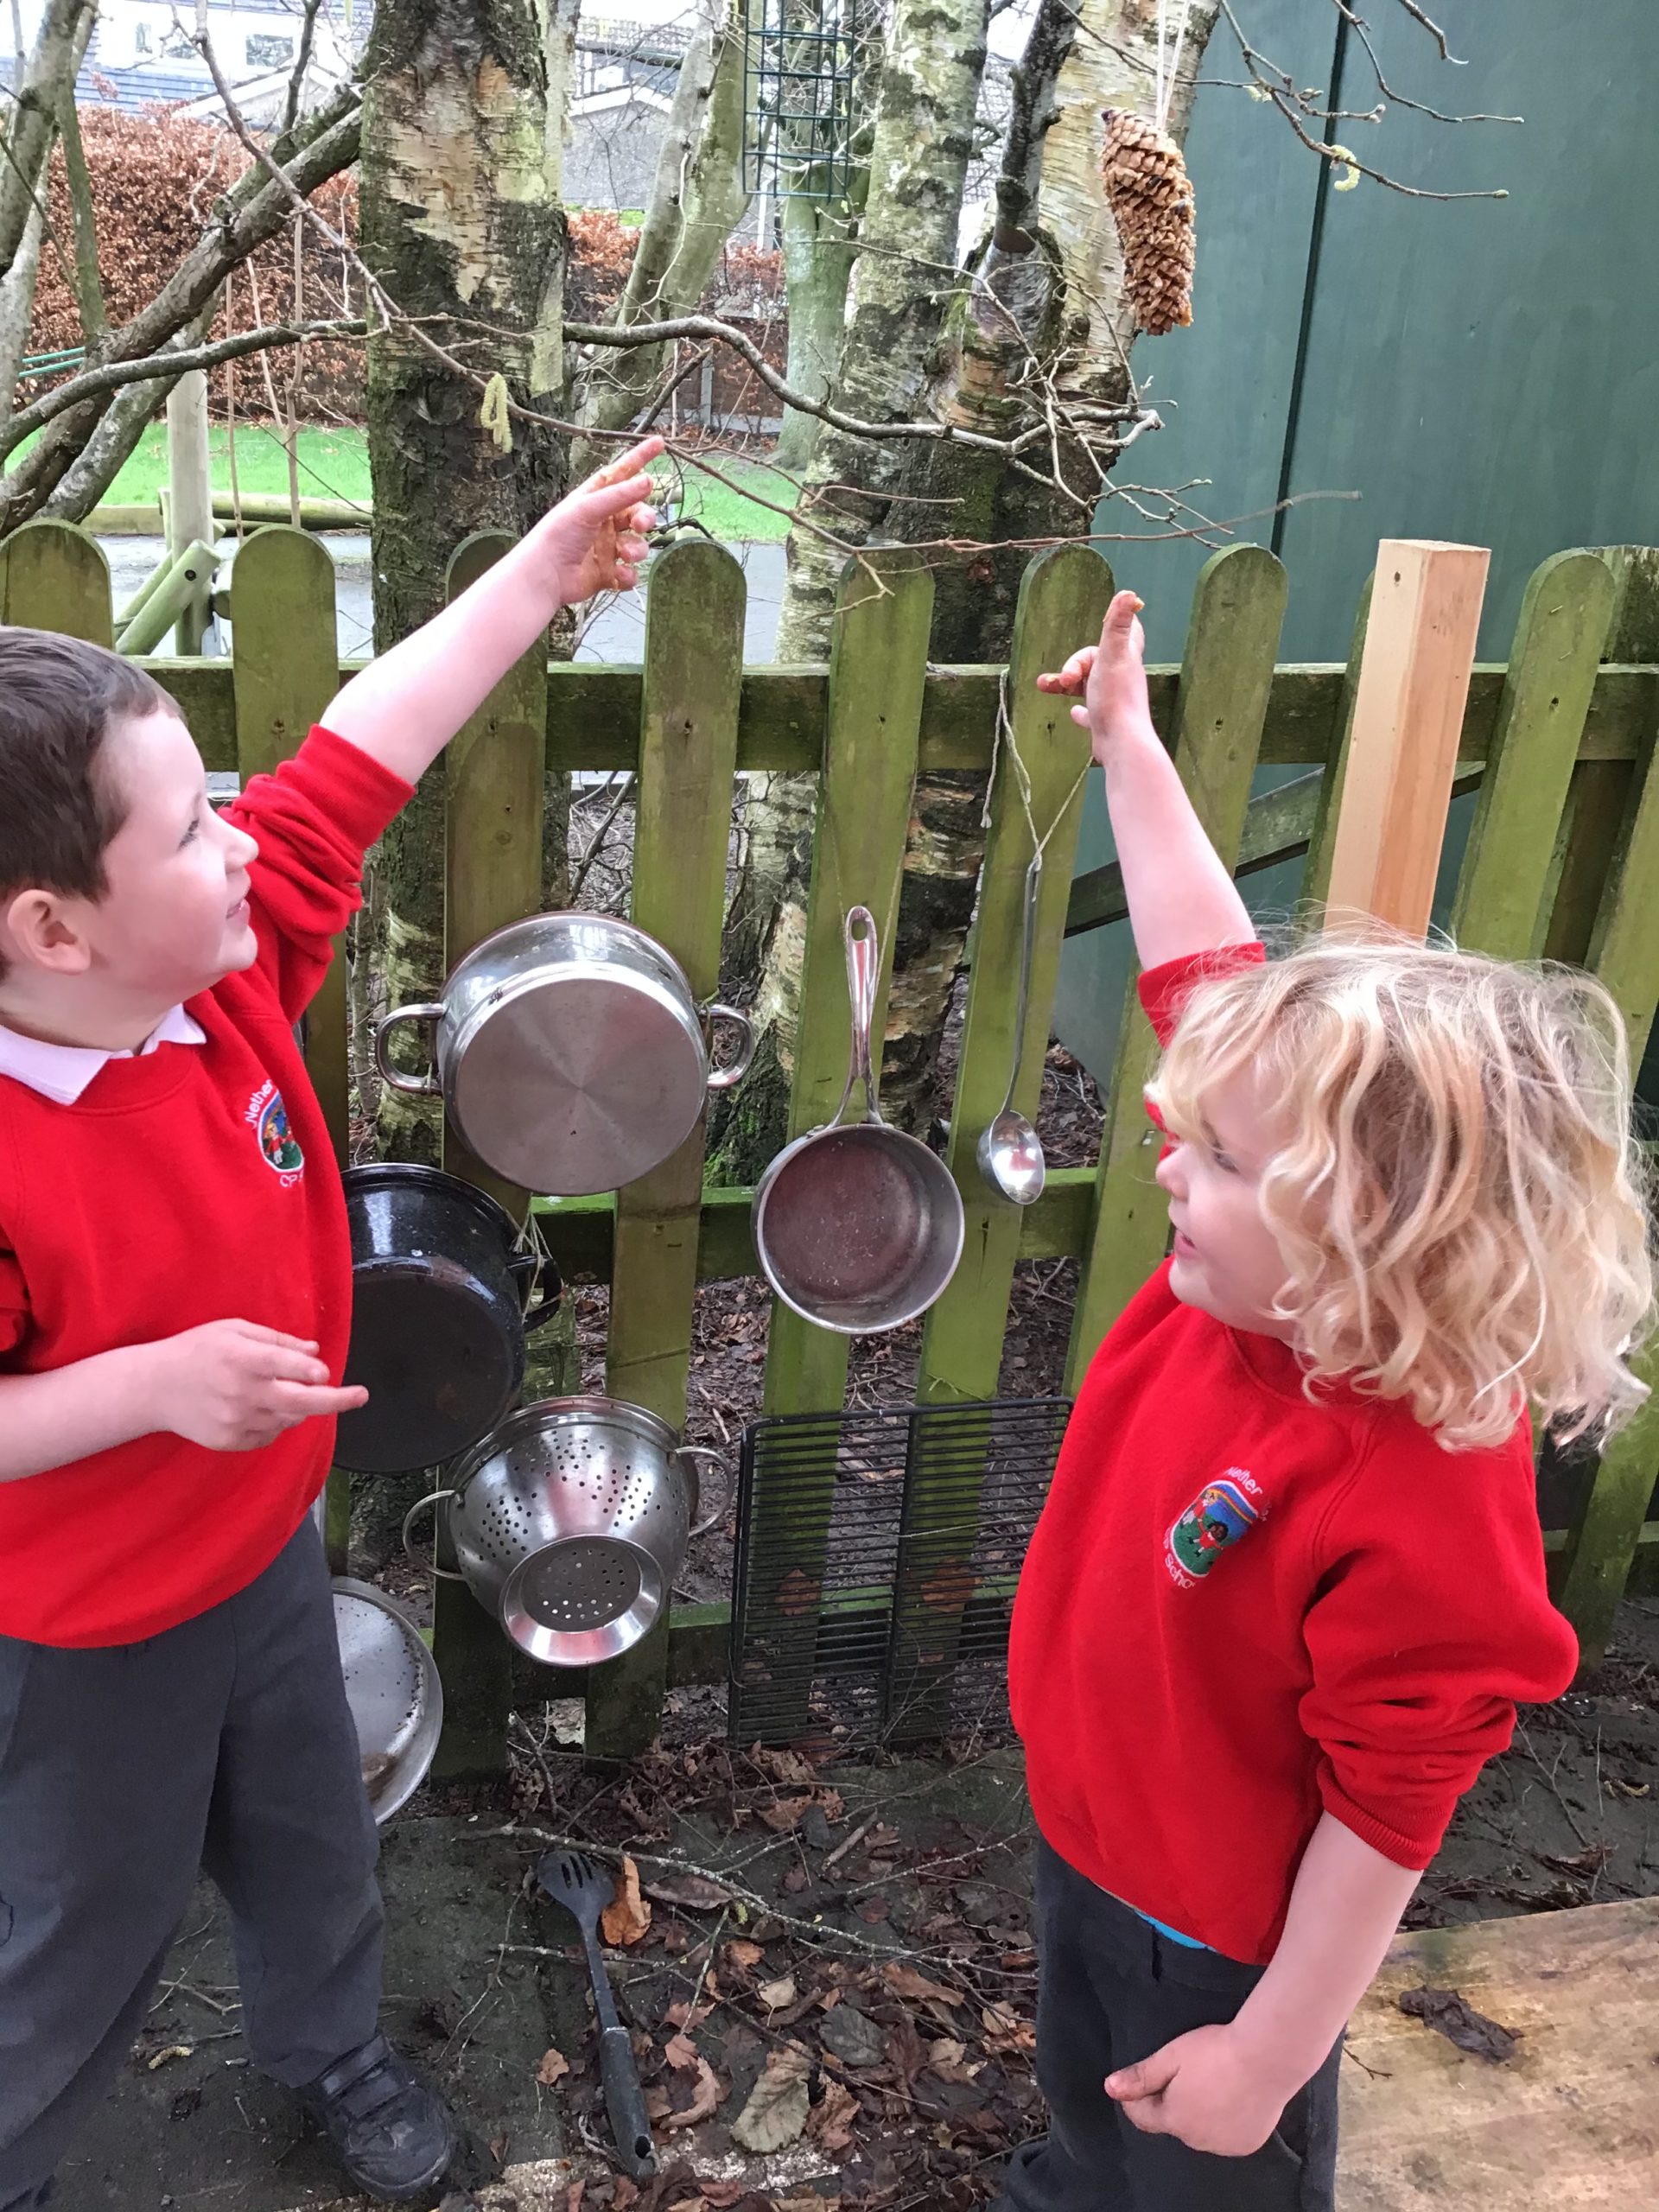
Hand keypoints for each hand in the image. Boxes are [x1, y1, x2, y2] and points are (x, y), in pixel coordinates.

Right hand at [143, 1320, 367, 1452]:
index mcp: (244, 1360)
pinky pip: (270, 1434)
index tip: (325, 1373)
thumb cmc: (197, 1351)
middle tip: (361, 1396)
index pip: (292, 1368)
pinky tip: (257, 1406)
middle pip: (303, 1403)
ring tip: (280, 1390)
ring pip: (291, 1419)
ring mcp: (237, 1421)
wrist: (153, 1389)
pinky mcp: (231, 1441)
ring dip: (300, 1406)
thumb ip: (277, 1341)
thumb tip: (315, 1352)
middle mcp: (243, 1393)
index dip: (315, 1372)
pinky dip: (276, 1421)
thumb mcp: (234, 1331)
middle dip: (338, 1400)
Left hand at [527, 433, 664, 606]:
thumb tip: (648, 480)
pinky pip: (629, 572)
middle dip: (644, 518)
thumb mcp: (588, 508)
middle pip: (638, 513)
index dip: (640, 457)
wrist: (546, 575)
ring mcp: (607, 547)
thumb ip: (620, 495)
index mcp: (596, 499)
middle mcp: (604, 521)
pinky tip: (617, 575)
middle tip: (640, 525)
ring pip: (637, 544)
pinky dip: (627, 574)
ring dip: (636, 549)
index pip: (623, 473)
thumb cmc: (558, 535)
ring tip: (624, 554)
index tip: (659, 443)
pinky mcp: (608, 572)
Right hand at [1037, 589, 1153, 763]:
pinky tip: (1074, 713)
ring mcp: (1115, 702)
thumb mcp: (1111, 656)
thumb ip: (1116, 624)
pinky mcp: (1106, 724)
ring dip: (1068, 684)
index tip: (1119, 615)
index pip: (1130, 633)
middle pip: (1098, 661)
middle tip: (1064, 678)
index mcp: (1126, 660)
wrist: (1121, 743)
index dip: (1123, 623)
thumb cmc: (1116, 698)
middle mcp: (1124, 679)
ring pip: (1090, 686)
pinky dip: (1081, 712)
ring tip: (1045, 687)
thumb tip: (1129, 593)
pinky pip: (1091, 714)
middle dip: (1075, 664)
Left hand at [1106, 2023, 1297, 2158]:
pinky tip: (1232, 2097)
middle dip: (1173, 2101)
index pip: (1144, 2117)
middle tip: (1186, 2072)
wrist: (1266, 2057)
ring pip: (1201, 2130)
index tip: (1142, 2082)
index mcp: (1174, 2119)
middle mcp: (1197, 2139)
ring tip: (1212, 2082)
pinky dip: (1225, 2121)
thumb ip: (1140, 2076)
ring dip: (1200, 2113)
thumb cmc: (1217, 2052)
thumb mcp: (1171, 2056)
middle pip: (1175, 2122)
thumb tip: (1110, 2087)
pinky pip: (1227, 2134)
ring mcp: (1224, 2145)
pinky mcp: (1247, 2143)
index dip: (1138, 2097)